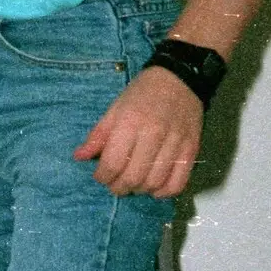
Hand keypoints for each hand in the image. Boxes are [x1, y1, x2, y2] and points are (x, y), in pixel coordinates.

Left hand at [72, 66, 202, 198]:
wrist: (180, 79)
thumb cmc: (143, 92)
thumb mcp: (115, 108)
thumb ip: (98, 134)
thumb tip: (79, 157)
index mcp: (131, 122)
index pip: (113, 163)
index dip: (102, 176)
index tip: (100, 175)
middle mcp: (154, 134)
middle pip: (133, 177)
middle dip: (119, 187)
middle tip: (115, 183)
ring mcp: (175, 144)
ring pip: (154, 183)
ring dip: (139, 190)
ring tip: (133, 183)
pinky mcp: (191, 150)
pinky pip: (177, 183)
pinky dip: (163, 192)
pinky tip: (154, 186)